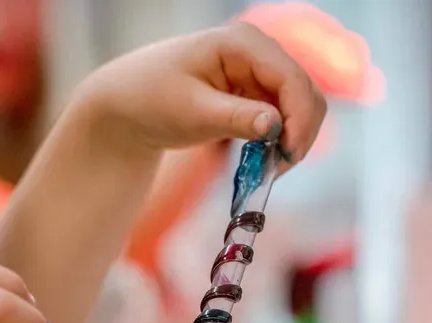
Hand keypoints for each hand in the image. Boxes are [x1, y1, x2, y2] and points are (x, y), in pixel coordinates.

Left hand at [77, 22, 326, 172]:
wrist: (126, 105)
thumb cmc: (150, 99)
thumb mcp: (192, 113)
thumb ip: (236, 118)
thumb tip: (276, 126)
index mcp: (242, 42)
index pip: (291, 79)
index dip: (299, 119)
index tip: (288, 156)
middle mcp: (257, 51)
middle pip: (304, 92)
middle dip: (299, 132)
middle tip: (278, 170)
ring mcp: (258, 71)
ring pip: (298, 108)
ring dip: (291, 140)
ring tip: (268, 170)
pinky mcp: (254, 92)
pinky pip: (282, 117)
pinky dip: (278, 141)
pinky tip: (262, 161)